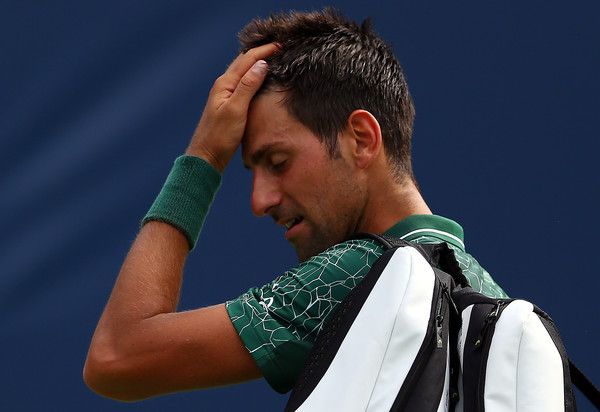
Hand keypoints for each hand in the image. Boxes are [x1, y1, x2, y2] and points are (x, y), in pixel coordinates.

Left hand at [186, 43, 279, 172]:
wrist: (206, 157)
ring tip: (275, 58)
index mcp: (225, 84)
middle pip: (245, 61)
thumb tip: (262, 64)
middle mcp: (224, 85)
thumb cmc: (219, 137)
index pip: (248, 59)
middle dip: (263, 52)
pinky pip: (244, 83)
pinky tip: (262, 79)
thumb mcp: (236, 111)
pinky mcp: (229, 104)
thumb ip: (248, 87)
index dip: (266, 50)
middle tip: (281, 47)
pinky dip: (255, 76)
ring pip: (244, 71)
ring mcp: (226, 95)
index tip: (283, 45)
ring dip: (258, 62)